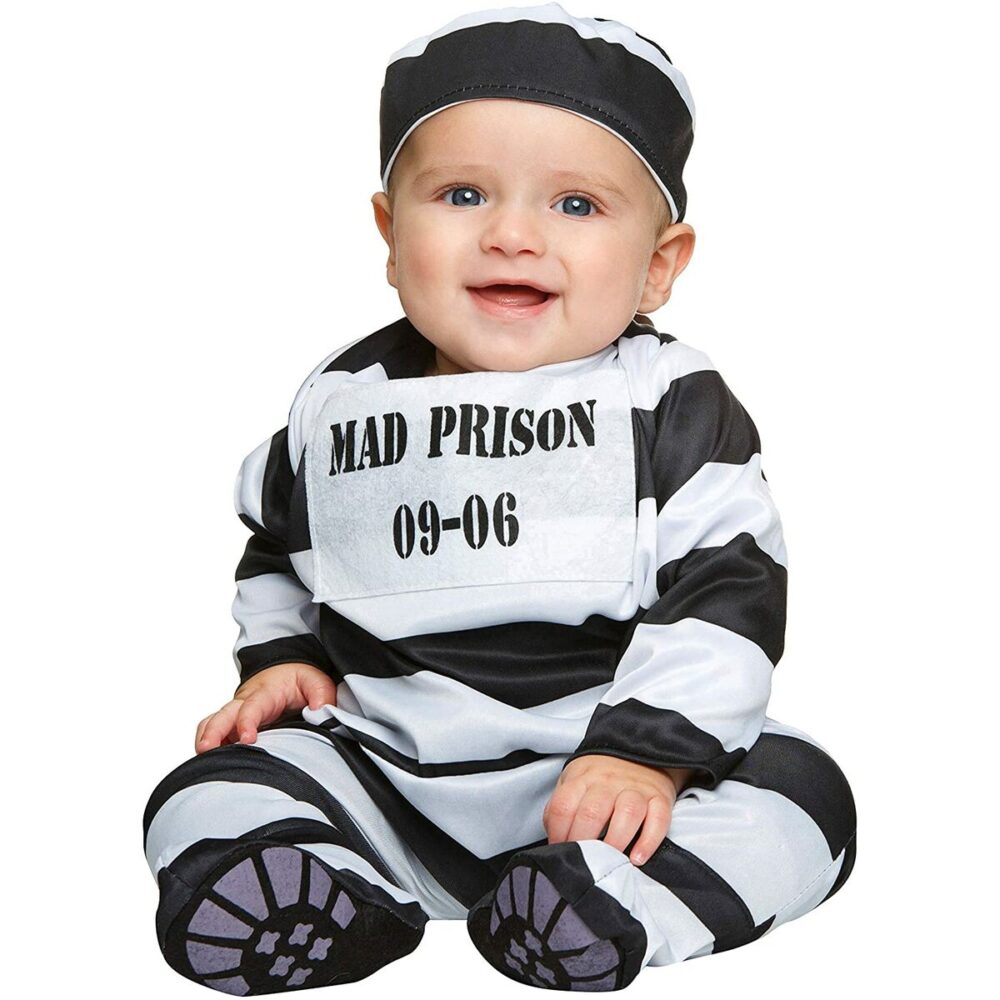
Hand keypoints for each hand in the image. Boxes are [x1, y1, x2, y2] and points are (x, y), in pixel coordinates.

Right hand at [194, 662, 336, 753]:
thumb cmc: (297, 679)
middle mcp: (244, 702)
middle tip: (206, 749)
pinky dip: (208, 745)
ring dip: (205, 738)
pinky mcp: (231, 724)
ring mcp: (235, 713)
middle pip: (222, 715)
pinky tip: (208, 764)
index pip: (252, 706)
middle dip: (213, 731)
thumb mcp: (315, 680)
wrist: (283, 672)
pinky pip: (213, 732)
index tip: (248, 739)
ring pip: (212, 723)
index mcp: (266, 692)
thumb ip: (321, 694)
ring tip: (201, 761)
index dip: (247, 722)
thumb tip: (320, 711)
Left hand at [542, 755, 689, 865]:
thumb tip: (553, 837)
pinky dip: (648, 842)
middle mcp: (608, 781)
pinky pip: (658, 819)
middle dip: (583, 842)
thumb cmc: (602, 774)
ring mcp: (636, 789)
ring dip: (615, 842)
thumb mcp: (574, 780)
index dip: (558, 833)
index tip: (560, 851)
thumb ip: (560, 806)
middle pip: (593, 812)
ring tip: (609, 862)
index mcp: (582, 777)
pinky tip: (637, 858)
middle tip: (582, 863)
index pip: (563, 806)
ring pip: (627, 813)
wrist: (640, 751)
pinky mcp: (660, 798)